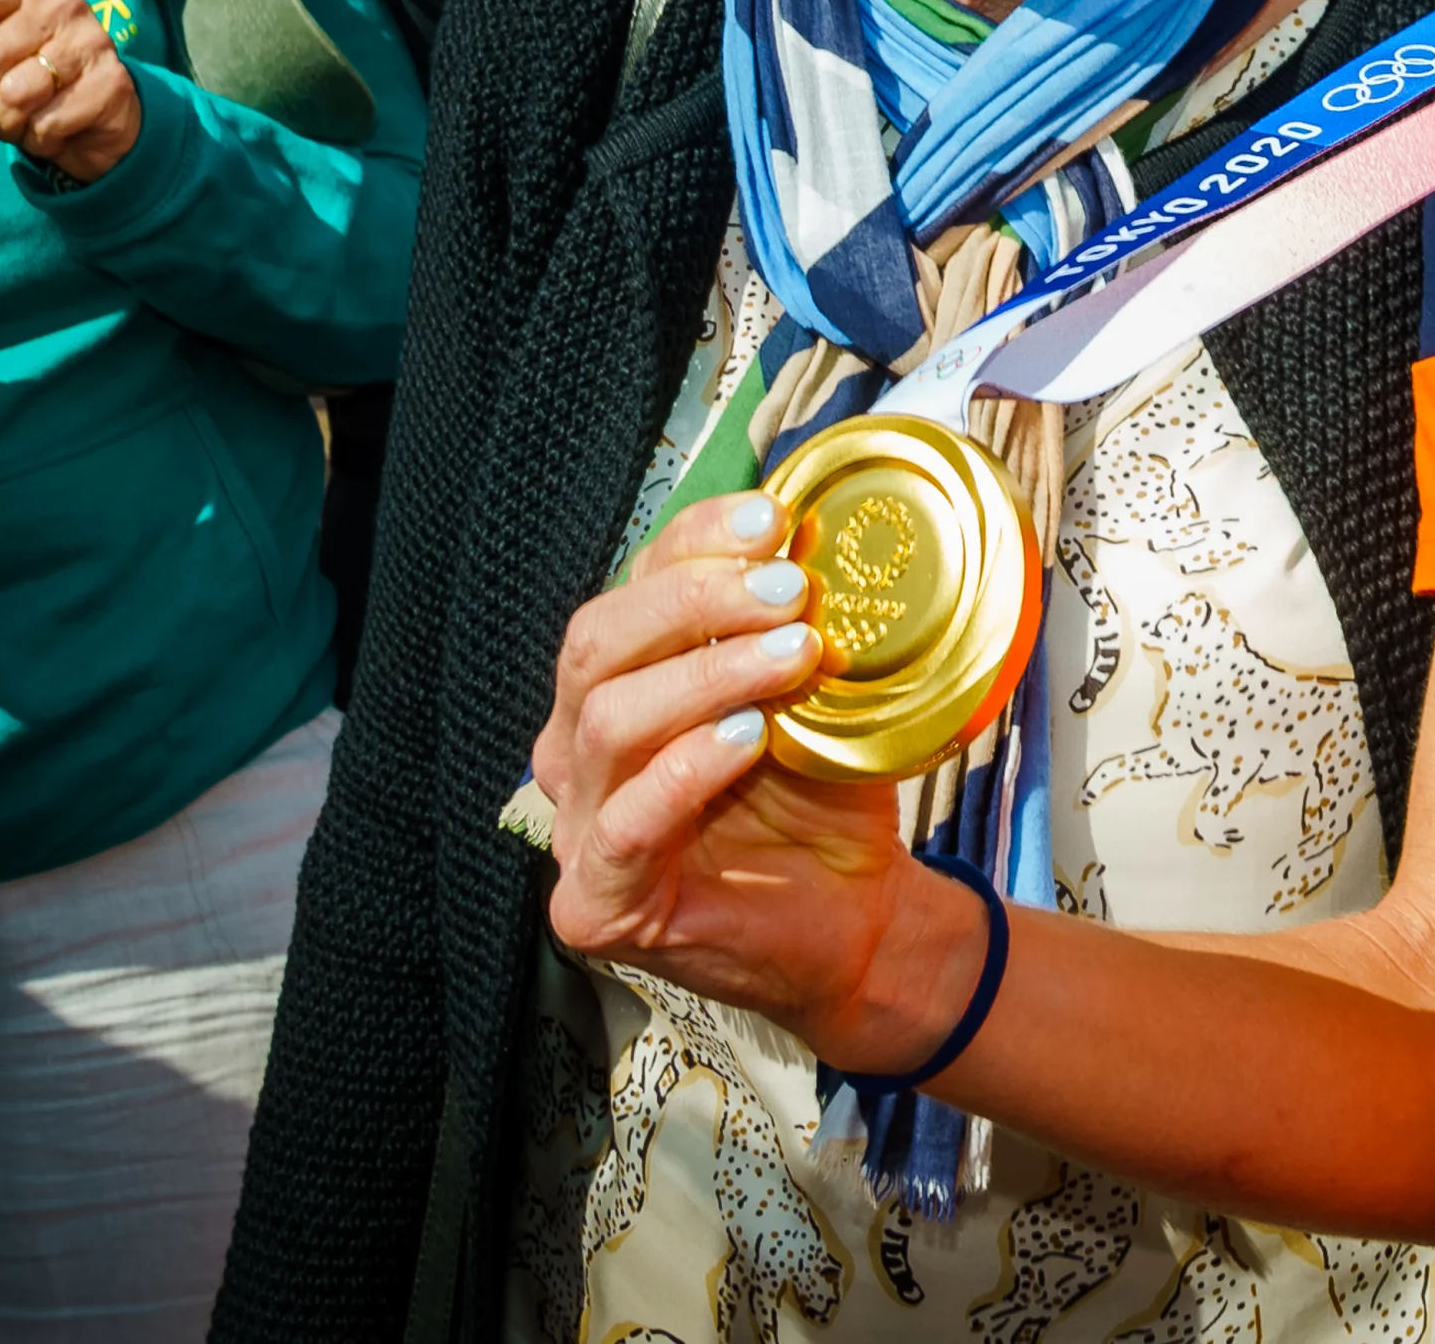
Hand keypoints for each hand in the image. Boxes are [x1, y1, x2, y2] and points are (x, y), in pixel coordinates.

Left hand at [0, 0, 141, 184]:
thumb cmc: (37, 83)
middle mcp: (61, 8)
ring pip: (17, 94)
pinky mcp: (111, 83)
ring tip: (15, 128)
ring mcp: (92, 43)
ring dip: (6, 126)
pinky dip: (38, 140)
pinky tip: (50, 134)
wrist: (105, 117)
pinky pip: (49, 122)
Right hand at [538, 489, 988, 1068]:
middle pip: (595, 645)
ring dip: (705, 673)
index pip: (626, 589)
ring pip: (607, 721)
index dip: (691, 542)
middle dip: (694, 599)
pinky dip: (684, 770)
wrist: (858, 918)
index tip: (771, 518)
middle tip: (787, 588)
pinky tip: (745, 741)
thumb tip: (808, 530)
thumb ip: (786, 623)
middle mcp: (577, 750)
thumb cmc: (819, 801)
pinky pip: (622, 824)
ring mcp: (576, 827)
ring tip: (790, 655)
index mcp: (615, 686)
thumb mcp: (805, 694)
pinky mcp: (596, 902)